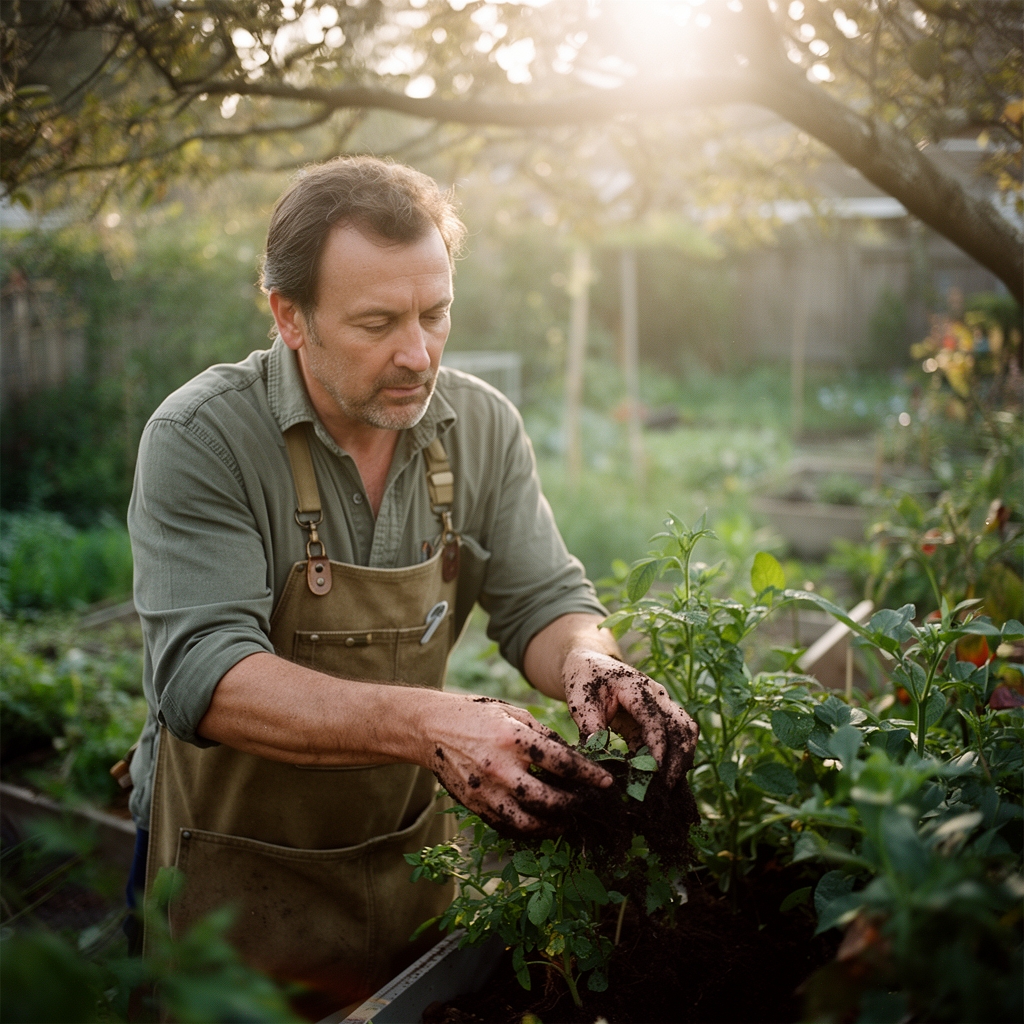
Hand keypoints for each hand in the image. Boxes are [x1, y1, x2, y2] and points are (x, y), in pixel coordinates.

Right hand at [423, 693, 612, 835]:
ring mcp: (486, 790)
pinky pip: (506, 826)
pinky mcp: (475, 805)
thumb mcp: (512, 713)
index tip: (606, 782)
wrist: (431, 728)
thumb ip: (542, 734)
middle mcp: (500, 768)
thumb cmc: (476, 715)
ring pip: (527, 821)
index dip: (588, 775)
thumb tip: (570, 755)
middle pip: (548, 799)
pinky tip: (539, 824)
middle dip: (573, 804)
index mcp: (513, 739)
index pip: (561, 762)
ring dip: (552, 825)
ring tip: (566, 820)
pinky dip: (526, 829)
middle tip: (586, 803)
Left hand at [562, 650, 697, 786]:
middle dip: (677, 758)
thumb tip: (597, 752)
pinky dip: (673, 756)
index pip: (655, 718)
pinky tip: (662, 777)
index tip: (655, 769)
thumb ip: (589, 724)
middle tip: (666, 786)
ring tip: (669, 785)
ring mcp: (661, 705)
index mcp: (637, 687)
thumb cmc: (584, 679)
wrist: (590, 664)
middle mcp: (657, 695)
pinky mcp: (659, 718)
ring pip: (686, 731)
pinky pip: (675, 737)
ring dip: (681, 758)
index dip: (657, 744)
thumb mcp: (579, 700)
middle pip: (681, 726)